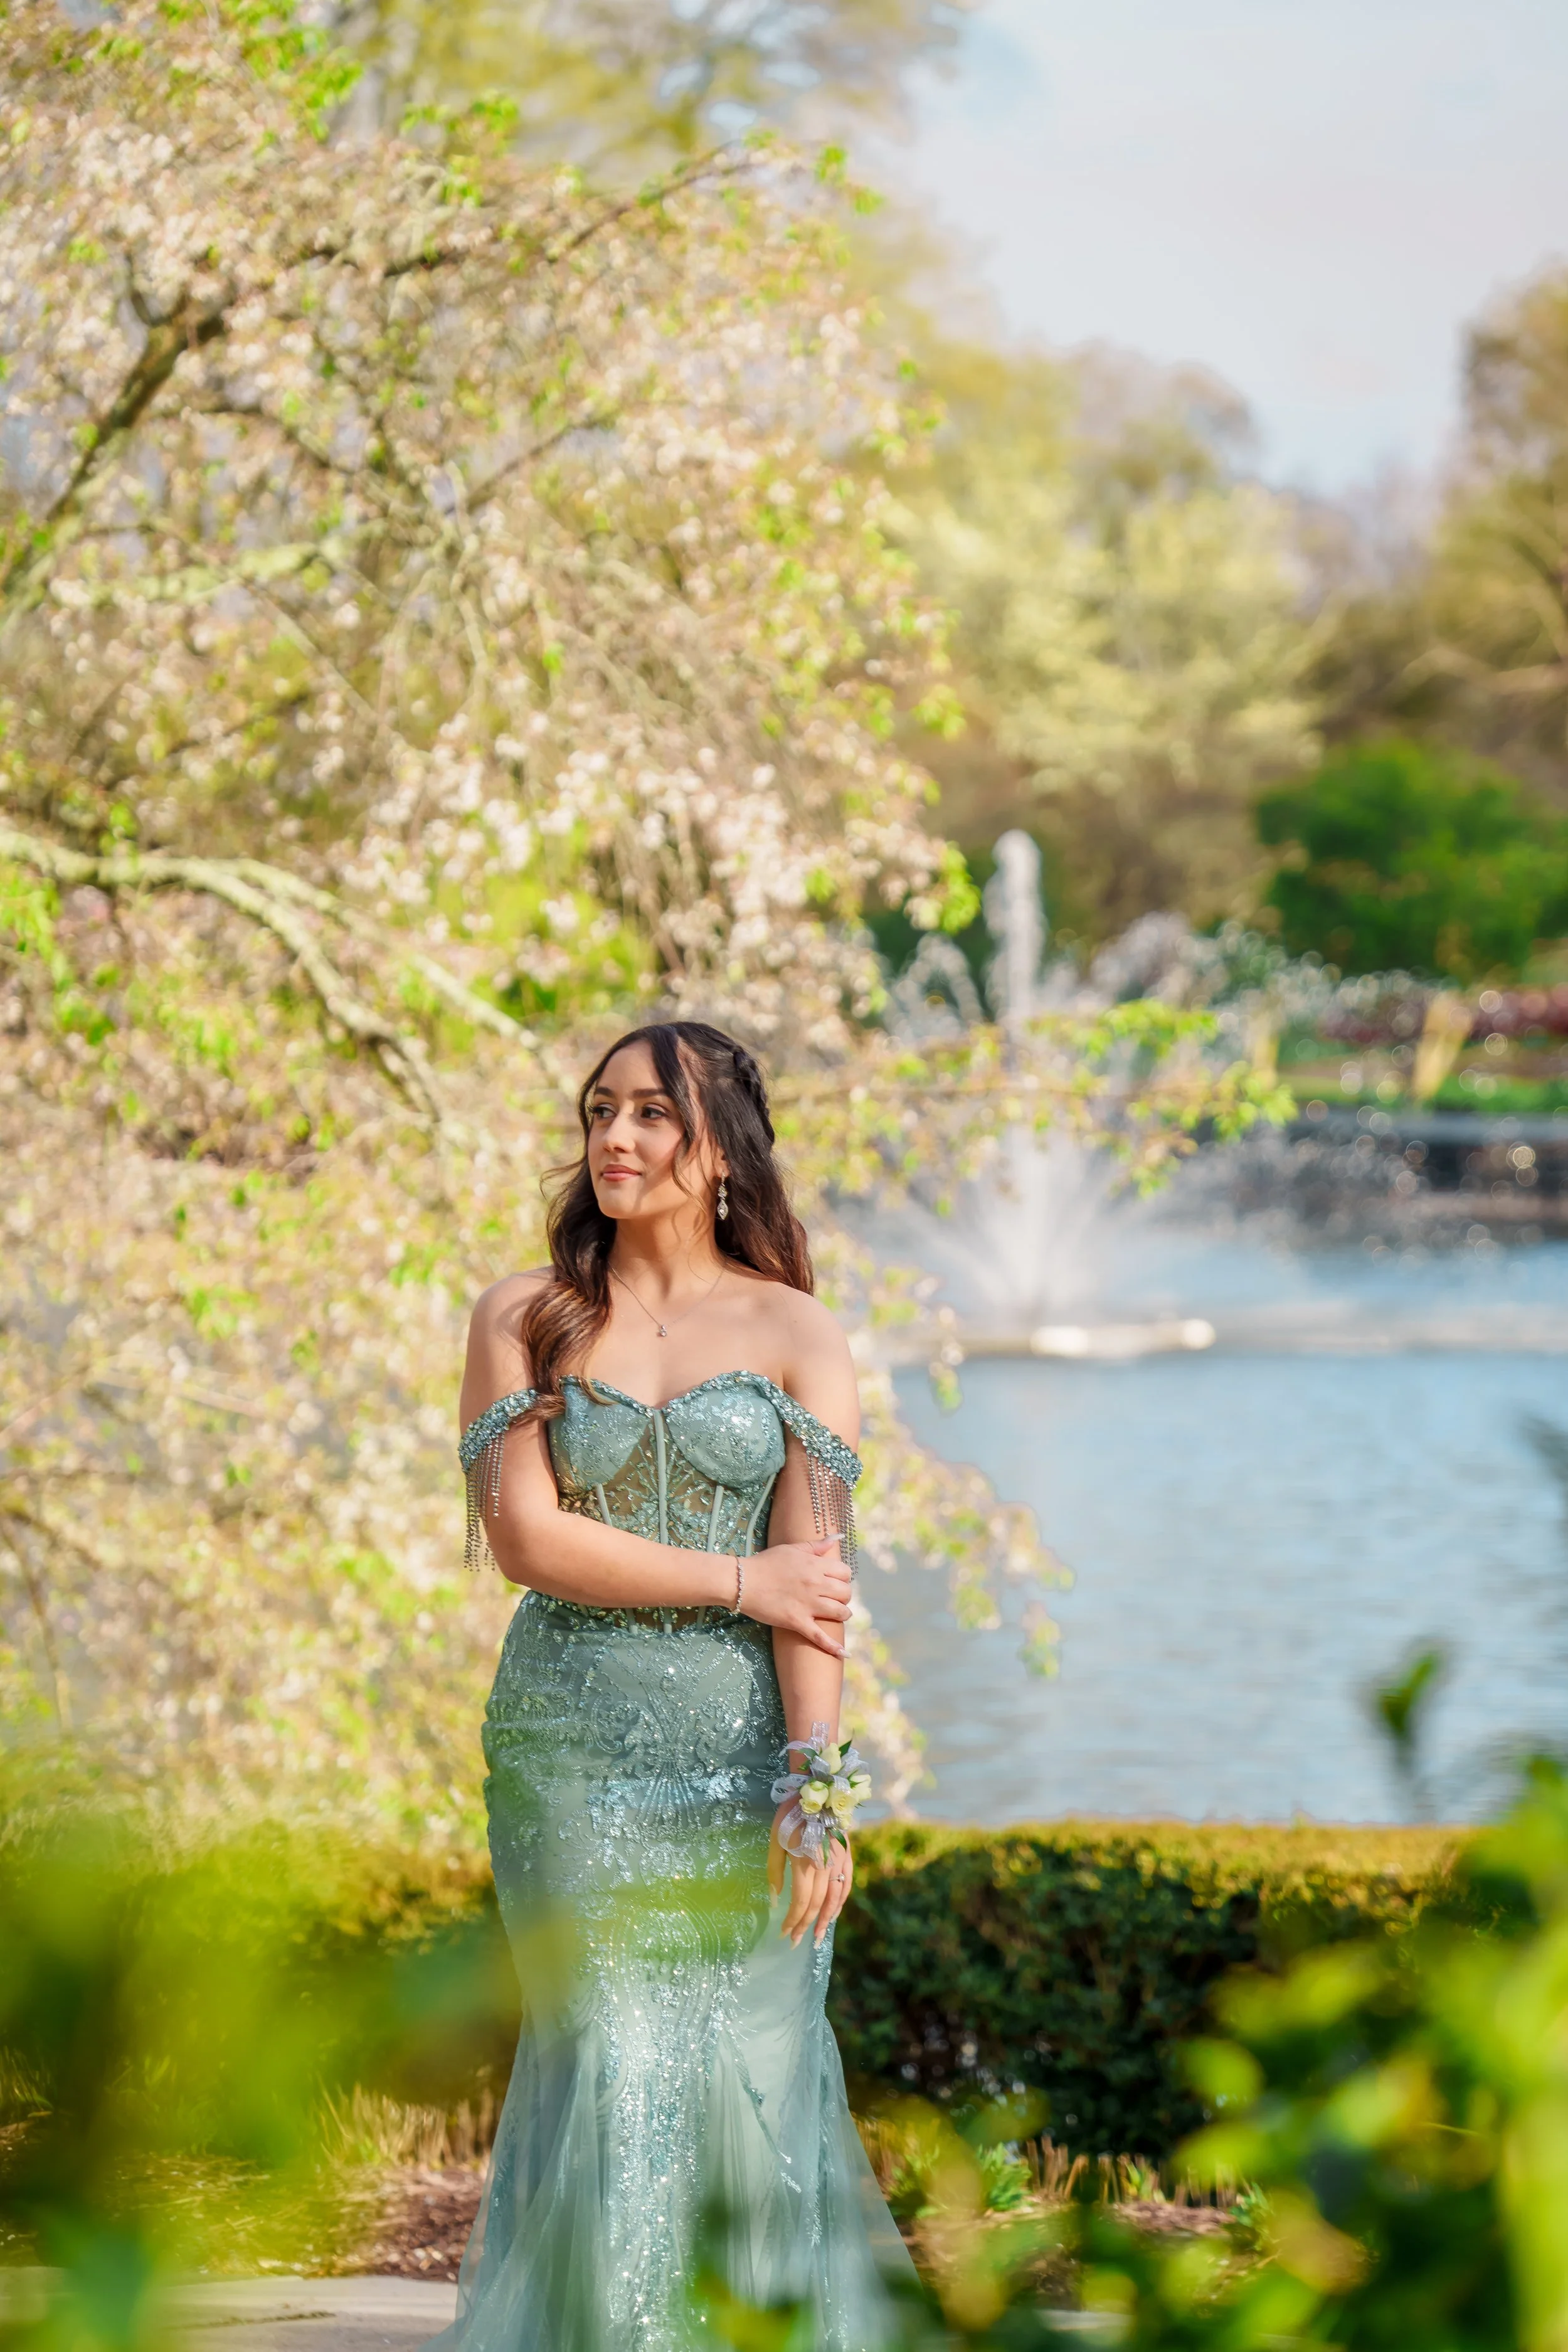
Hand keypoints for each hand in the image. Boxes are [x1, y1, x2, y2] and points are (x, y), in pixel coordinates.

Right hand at [741, 1535, 849, 1657]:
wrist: (742, 1582)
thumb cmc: (766, 1563)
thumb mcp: (792, 1549)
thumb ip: (816, 1545)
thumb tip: (838, 1537)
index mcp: (815, 1566)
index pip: (845, 1573)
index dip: (843, 1578)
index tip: (835, 1581)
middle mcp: (815, 1584)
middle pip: (846, 1593)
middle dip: (844, 1596)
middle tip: (834, 1598)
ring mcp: (807, 1605)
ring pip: (840, 1613)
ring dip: (842, 1614)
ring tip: (837, 1614)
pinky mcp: (797, 1622)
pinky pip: (820, 1637)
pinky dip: (834, 1647)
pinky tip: (845, 1654)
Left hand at [768, 1800, 853, 1945]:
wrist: (815, 1790)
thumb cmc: (789, 1815)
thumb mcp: (775, 1841)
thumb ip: (775, 1872)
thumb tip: (775, 1901)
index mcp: (805, 1862)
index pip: (801, 1901)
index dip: (793, 1920)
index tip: (784, 1934)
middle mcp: (825, 1865)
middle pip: (817, 1904)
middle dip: (805, 1925)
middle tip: (796, 1941)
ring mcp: (839, 1861)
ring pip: (835, 1899)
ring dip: (825, 1920)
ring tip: (816, 1936)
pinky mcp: (847, 1855)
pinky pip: (846, 1885)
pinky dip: (840, 1903)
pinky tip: (833, 1914)